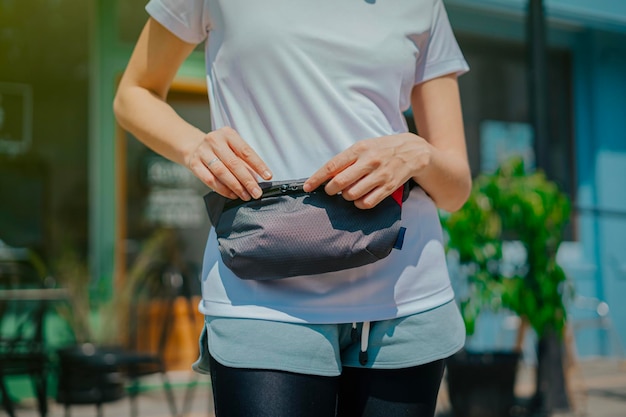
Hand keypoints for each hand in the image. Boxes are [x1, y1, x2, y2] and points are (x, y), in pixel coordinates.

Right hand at [184, 127, 271, 200]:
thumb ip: (245, 162)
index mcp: (228, 134)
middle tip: (257, 192)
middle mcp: (214, 140)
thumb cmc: (220, 149)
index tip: (268, 176)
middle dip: (247, 180)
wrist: (194, 147)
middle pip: (234, 163)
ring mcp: (203, 152)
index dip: (258, 165)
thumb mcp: (233, 148)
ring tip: (245, 196)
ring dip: (236, 187)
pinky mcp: (194, 164)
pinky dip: (222, 189)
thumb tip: (257, 180)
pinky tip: (232, 194)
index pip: (246, 151)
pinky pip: (210, 180)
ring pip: (221, 172)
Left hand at [304, 133, 431, 208]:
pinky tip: (359, 199)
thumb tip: (327, 176)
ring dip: (346, 197)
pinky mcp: (389, 187)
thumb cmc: (382, 148)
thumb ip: (346, 160)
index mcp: (359, 149)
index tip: (307, 187)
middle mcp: (369, 161)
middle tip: (331, 191)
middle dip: (331, 190)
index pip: (332, 166)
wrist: (412, 150)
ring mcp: (380, 175)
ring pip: (352, 194)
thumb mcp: (363, 147)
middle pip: (340, 183)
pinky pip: (367, 203)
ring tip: (348, 192)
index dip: (317, 179)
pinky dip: (359, 204)